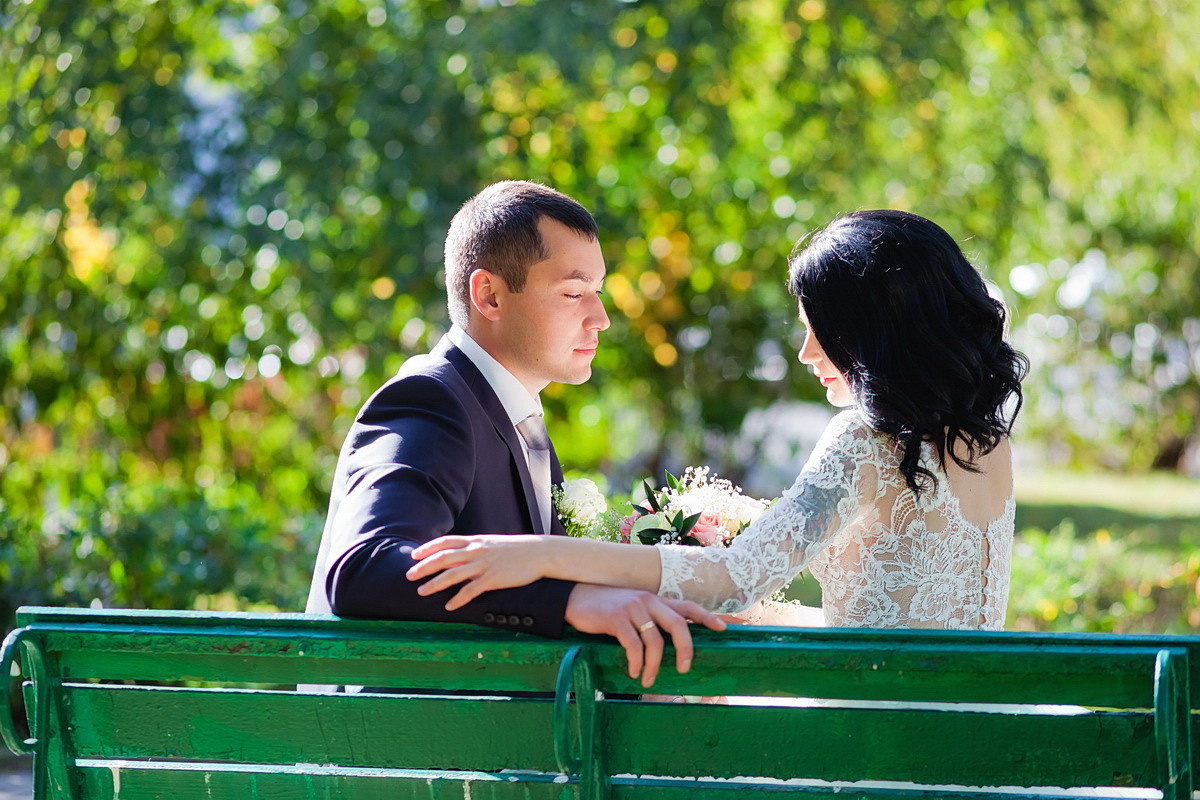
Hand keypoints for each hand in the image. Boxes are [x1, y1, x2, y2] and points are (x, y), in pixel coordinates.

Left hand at [407, 535, 545, 609]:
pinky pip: (472, 590)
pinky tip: (450, 606)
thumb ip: (476, 548)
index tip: (413, 555)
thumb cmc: (516, 549)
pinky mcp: (494, 578)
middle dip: (424, 567)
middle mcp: (477, 551)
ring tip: (422, 592)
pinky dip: (459, 599)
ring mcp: (485, 564)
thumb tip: (460, 555)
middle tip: (409, 576)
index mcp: (476, 541)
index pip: (445, 542)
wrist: (540, 553)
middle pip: (444, 558)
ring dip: (435, 584)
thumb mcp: (493, 543)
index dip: (428, 548)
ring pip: (453, 574)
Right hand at [564, 584, 724, 688]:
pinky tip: (632, 671)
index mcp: (655, 599)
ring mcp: (632, 608)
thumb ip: (649, 618)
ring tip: (647, 679)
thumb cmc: (605, 606)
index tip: (723, 629)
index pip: (687, 606)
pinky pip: (633, 644)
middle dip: (685, 649)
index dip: (706, 617)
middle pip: (678, 625)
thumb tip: (664, 644)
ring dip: (654, 665)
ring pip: (655, 640)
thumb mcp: (632, 607)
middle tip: (684, 668)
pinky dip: (635, 661)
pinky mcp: (616, 618)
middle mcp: (648, 601)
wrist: (574, 597)